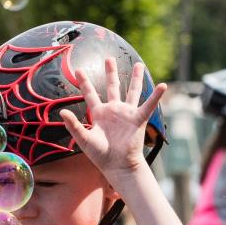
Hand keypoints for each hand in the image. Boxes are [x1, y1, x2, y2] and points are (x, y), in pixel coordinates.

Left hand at [56, 57, 166, 183]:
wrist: (118, 166)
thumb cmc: (100, 155)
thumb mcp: (84, 139)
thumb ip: (74, 125)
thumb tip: (63, 112)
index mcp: (99, 114)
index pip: (90, 94)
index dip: (84, 82)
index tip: (78, 70)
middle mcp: (113, 110)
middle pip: (112, 86)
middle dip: (111, 73)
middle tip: (109, 58)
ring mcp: (126, 113)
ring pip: (132, 91)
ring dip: (135, 78)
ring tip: (139, 64)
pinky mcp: (138, 119)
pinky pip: (148, 105)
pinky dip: (155, 96)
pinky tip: (162, 85)